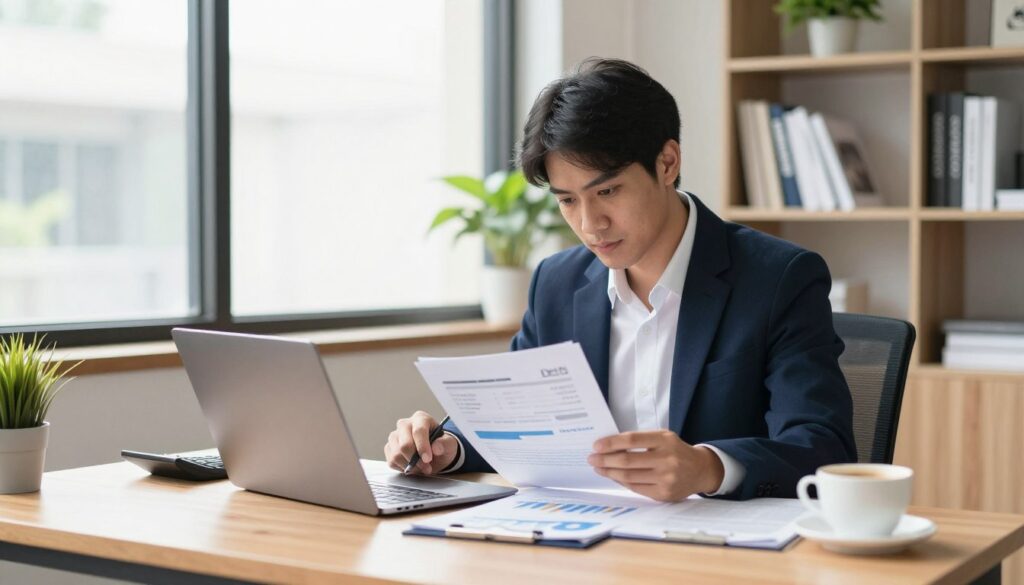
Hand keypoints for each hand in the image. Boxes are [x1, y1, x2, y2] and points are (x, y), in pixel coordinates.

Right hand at [384, 410, 457, 474]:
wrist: (434, 454)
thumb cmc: (441, 445)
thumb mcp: (449, 444)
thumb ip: (445, 444)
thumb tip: (436, 448)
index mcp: (421, 419)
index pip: (418, 431)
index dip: (423, 447)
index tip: (428, 459)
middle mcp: (405, 424)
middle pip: (404, 444)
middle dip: (416, 460)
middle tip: (427, 468)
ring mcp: (395, 436)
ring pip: (396, 454)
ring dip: (410, 466)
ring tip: (422, 468)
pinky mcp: (389, 448)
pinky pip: (391, 461)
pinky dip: (403, 468)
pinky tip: (412, 467)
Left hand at [587, 430, 724, 501]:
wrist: (701, 470)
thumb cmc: (675, 451)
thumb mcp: (662, 437)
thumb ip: (639, 440)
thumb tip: (609, 446)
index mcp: (664, 440)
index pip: (632, 440)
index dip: (611, 443)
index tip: (596, 445)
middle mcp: (667, 459)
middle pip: (628, 461)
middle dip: (605, 460)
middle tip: (592, 458)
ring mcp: (666, 478)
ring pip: (629, 477)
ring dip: (609, 472)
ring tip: (598, 467)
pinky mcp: (664, 494)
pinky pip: (636, 488)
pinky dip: (621, 482)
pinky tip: (613, 476)